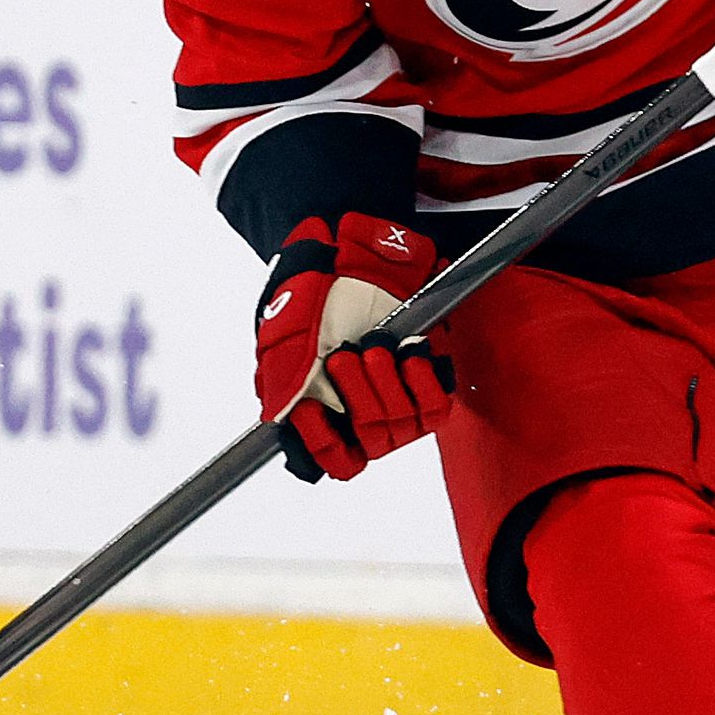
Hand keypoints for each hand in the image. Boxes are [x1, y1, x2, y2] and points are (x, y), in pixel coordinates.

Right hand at [253, 213, 455, 480]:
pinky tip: (409, 354)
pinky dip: (422, 382)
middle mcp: (363, 408)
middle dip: (357, 396)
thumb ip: (281, 379)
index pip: (336, 459)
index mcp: (325, 409)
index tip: (311, 410)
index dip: (324, 444)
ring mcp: (398, 396)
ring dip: (385, 385)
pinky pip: (436, 407)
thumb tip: (278, 417)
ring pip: (401, 426)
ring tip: (373, 346)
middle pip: (371, 440)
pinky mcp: (427, 378)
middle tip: (343, 358)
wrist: (351, 254)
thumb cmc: (314, 296)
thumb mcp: (284, 335)